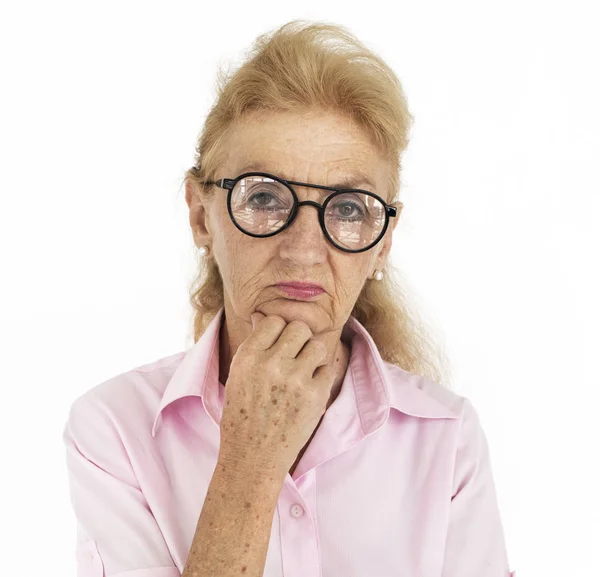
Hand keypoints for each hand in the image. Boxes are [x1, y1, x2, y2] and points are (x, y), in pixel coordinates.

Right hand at [218, 312, 335, 478]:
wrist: (253, 455)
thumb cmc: (242, 414)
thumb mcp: (238, 375)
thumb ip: (255, 345)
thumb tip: (263, 316)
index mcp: (248, 356)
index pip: (274, 321)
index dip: (278, 331)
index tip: (278, 345)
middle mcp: (272, 364)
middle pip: (299, 328)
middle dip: (299, 340)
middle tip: (293, 357)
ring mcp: (296, 380)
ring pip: (317, 345)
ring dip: (312, 356)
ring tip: (302, 372)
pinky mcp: (316, 396)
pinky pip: (327, 369)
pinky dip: (320, 378)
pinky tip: (307, 390)